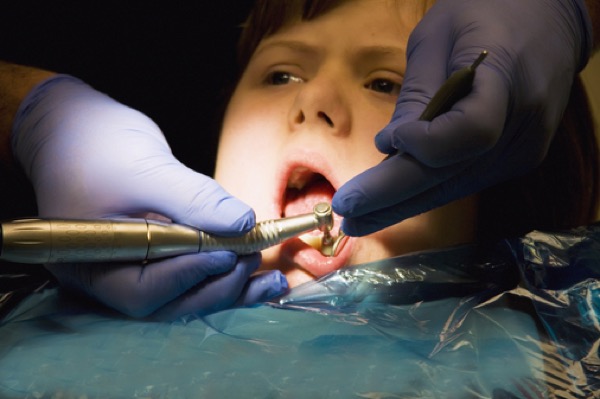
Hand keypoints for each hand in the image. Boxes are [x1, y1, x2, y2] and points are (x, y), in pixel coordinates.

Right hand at [11, 76, 286, 319]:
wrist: (71, 127)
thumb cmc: (95, 144)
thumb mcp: (146, 168)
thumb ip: (193, 199)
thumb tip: (243, 224)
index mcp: (91, 262)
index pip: (143, 290)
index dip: (190, 277)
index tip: (230, 254)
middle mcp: (108, 276)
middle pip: (167, 303)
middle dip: (215, 286)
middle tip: (252, 260)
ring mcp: (130, 267)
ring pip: (183, 294)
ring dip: (228, 289)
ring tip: (271, 281)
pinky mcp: (152, 255)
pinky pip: (188, 273)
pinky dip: (222, 274)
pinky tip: (258, 275)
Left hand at [332, 0, 591, 235]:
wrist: (548, 23)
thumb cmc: (488, 15)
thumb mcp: (441, 36)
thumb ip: (419, 94)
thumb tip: (389, 148)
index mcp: (508, 79)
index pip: (472, 131)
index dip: (427, 144)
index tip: (385, 141)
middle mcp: (523, 126)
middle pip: (451, 174)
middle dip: (392, 196)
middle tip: (347, 213)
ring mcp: (522, 149)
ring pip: (453, 187)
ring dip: (401, 205)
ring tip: (356, 218)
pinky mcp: (514, 160)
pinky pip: (462, 181)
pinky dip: (423, 191)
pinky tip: (388, 201)